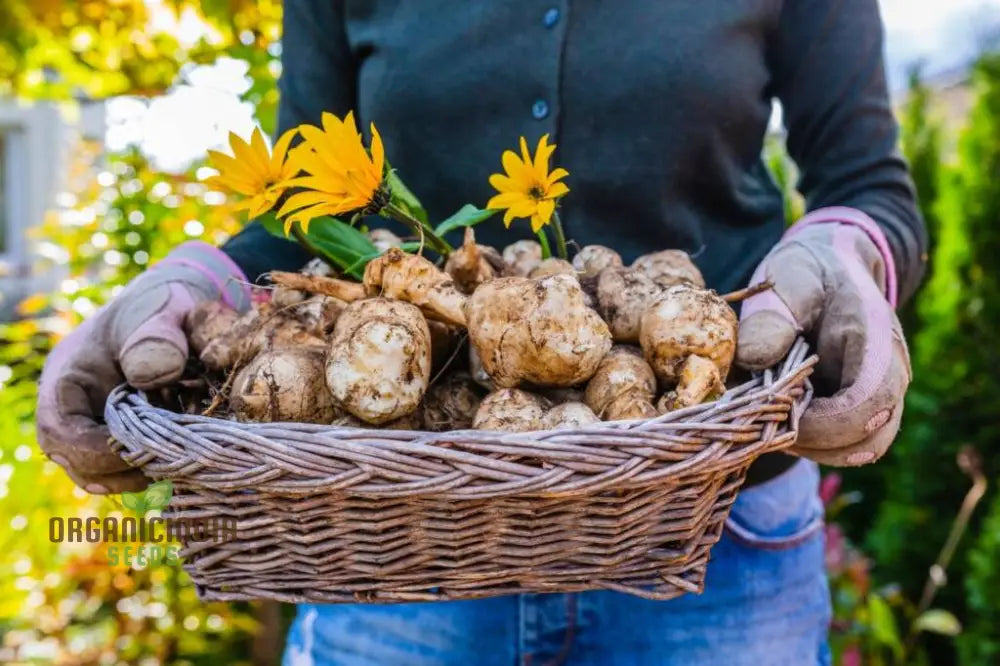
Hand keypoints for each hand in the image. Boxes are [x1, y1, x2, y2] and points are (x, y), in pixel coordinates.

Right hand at [36, 242, 249, 492]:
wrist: (174, 308)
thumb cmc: (164, 306)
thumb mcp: (163, 311)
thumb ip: (159, 336)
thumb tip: (154, 374)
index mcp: (69, 376)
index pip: (62, 431)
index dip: (99, 451)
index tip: (146, 452)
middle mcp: (72, 406)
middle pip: (74, 460)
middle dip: (119, 469)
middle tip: (168, 465)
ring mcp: (92, 422)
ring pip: (96, 470)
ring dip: (134, 474)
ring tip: (175, 465)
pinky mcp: (116, 433)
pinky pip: (119, 466)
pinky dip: (147, 467)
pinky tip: (179, 460)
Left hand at [736, 208, 910, 465]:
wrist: (831, 267)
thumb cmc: (808, 272)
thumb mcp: (786, 280)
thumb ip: (770, 316)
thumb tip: (753, 359)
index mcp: (876, 341)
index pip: (869, 403)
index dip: (823, 421)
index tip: (778, 405)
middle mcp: (890, 375)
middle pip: (867, 440)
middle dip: (810, 437)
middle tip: (765, 410)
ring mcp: (880, 397)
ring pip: (855, 451)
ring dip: (808, 444)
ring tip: (771, 410)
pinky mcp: (861, 411)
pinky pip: (843, 445)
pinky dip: (808, 441)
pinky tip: (779, 413)